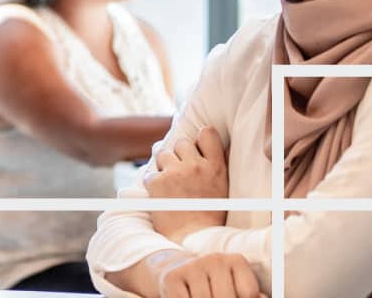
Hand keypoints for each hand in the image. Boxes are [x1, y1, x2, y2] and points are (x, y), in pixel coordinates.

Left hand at [147, 126, 229, 242]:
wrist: (193, 239)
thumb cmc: (208, 216)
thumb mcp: (221, 188)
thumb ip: (214, 166)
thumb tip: (204, 146)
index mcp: (216, 167)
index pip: (207, 133)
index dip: (198, 138)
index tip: (195, 147)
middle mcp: (197, 166)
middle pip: (181, 142)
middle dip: (178, 154)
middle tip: (179, 172)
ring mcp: (176, 172)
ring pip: (163, 153)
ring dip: (163, 165)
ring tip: (169, 184)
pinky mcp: (157, 182)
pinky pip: (150, 174)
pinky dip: (152, 184)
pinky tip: (161, 197)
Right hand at [155, 252, 263, 297]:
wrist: (178, 271)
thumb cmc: (214, 285)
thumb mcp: (236, 286)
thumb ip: (250, 294)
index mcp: (236, 261)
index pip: (249, 293)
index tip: (235, 296)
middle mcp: (214, 259)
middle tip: (214, 296)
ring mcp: (192, 266)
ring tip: (202, 296)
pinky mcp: (173, 277)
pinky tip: (188, 296)